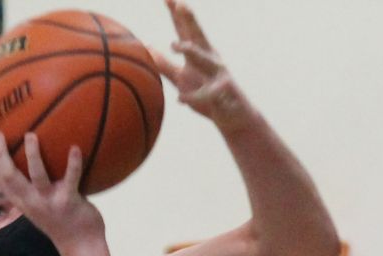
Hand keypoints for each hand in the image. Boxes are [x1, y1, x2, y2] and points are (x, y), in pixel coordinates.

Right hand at [0, 131, 104, 248]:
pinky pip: (70, 179)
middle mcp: (30, 201)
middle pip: (9, 176)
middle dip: (1, 153)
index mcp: (21, 201)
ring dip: (33, 155)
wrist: (80, 246)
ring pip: (37, 176)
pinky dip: (73, 163)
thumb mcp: (38, 207)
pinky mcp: (68, 202)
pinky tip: (75, 147)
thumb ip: (31, 189)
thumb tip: (28, 165)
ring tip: (31, 135)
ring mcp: (49, 202)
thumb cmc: (61, 222)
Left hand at [151, 0, 254, 131]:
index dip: (176, 14)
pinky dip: (193, 96)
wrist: (234, 117)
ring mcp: (219, 74)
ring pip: (205, 60)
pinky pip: (207, 93)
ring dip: (191, 51)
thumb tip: (147, 47)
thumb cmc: (207, 96)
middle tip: (181, 3)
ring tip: (175, 45)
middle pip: (198, 36)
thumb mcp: (182, 79)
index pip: (185, 31)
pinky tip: (179, 99)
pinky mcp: (223, 92)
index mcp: (199, 54)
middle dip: (189, 20)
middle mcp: (211, 59)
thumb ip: (165, 65)